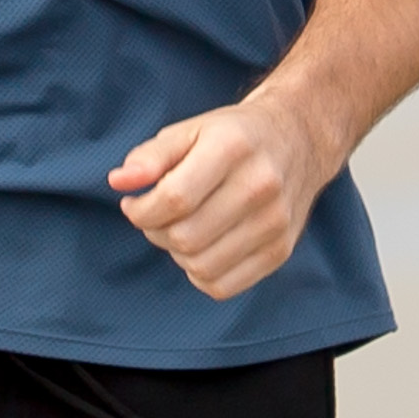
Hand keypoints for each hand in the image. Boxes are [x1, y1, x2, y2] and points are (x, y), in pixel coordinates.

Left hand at [108, 97, 330, 299]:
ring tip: (182, 229)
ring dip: (178, 254)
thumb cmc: (233, 136)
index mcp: (232, 148)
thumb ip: (150, 156)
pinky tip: (203, 248)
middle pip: (186, 237)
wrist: (298, 139)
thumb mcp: (189, 131)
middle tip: (158, 217)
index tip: (135, 204)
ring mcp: (275, 222)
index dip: (141, 211)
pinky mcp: (282, 249)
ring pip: (201, 266)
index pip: (174, 199)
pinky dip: (201, 274)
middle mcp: (260, 185)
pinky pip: (224, 286)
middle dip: (156, 232)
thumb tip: (120, 182)